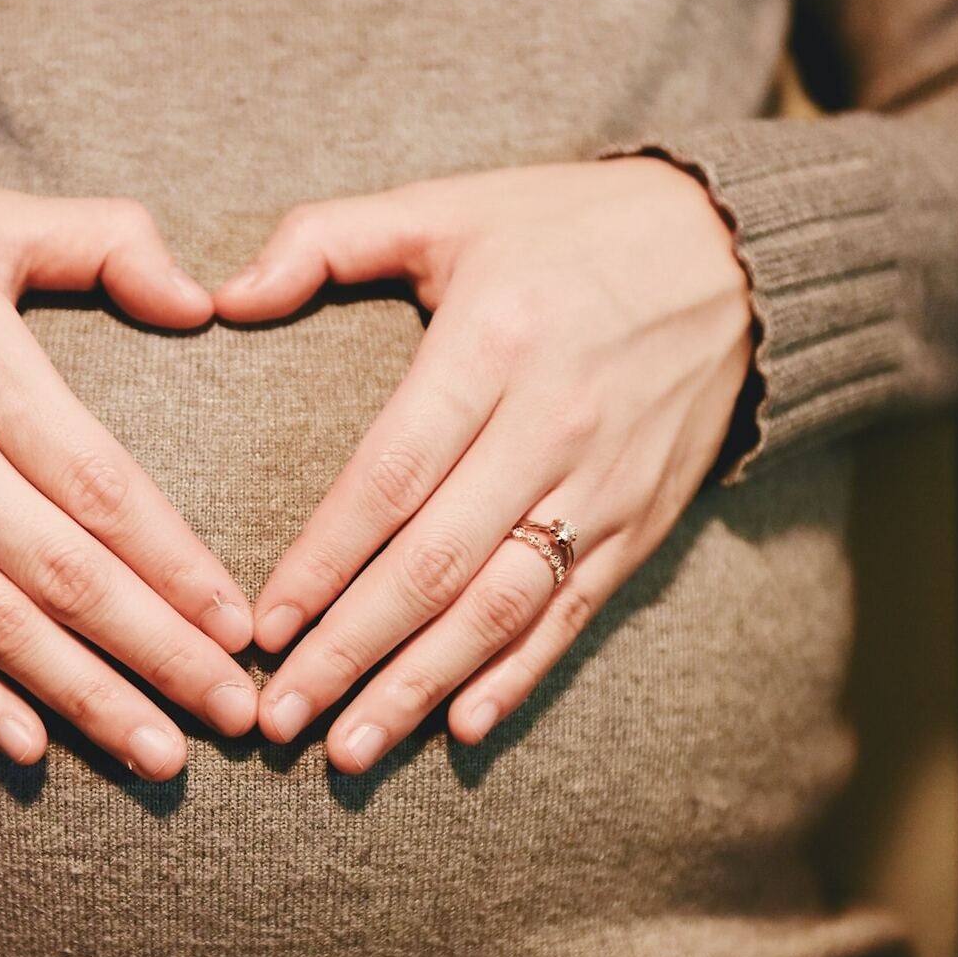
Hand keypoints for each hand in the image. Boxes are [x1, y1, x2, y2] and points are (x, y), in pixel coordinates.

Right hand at [0, 179, 256, 780]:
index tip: (240, 627)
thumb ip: (105, 240)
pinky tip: (32, 749)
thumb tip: (201, 301)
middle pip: (64, 577)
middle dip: (159, 654)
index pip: (102, 489)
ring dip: (85, 699)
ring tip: (161, 754)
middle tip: (235, 716)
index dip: (177, 567)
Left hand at [215, 158, 752, 771]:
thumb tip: (221, 297)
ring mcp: (604, 484)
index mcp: (491, 345)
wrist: (736, 255)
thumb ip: (325, 240)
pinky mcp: (642, 522)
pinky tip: (461, 728)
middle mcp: (551, 425)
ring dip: (420, 686)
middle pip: (436, 563)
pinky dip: (518, 677)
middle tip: (280, 719)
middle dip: (351, 651)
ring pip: (501, 607)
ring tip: (349, 750)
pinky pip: (574, 614)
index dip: (323, 561)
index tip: (262, 628)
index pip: (390, 476)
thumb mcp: (447, 206)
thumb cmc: (565, 230)